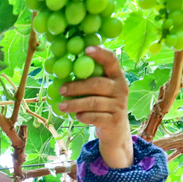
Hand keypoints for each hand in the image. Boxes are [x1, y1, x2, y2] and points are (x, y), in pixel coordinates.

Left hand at [59, 47, 133, 168]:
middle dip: (77, 86)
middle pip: (97, 84)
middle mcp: (121, 88)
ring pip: (94, 102)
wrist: (115, 132)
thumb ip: (89, 81)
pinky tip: (76, 116)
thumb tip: (61, 72)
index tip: (86, 49)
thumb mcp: (100, 92)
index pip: (111, 60)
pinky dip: (83, 116)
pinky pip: (95, 117)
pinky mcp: (114, 121)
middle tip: (61, 89)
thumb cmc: (102, 106)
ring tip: (61, 106)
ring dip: (75, 104)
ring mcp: (119, 105)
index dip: (100, 54)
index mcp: (117, 77)